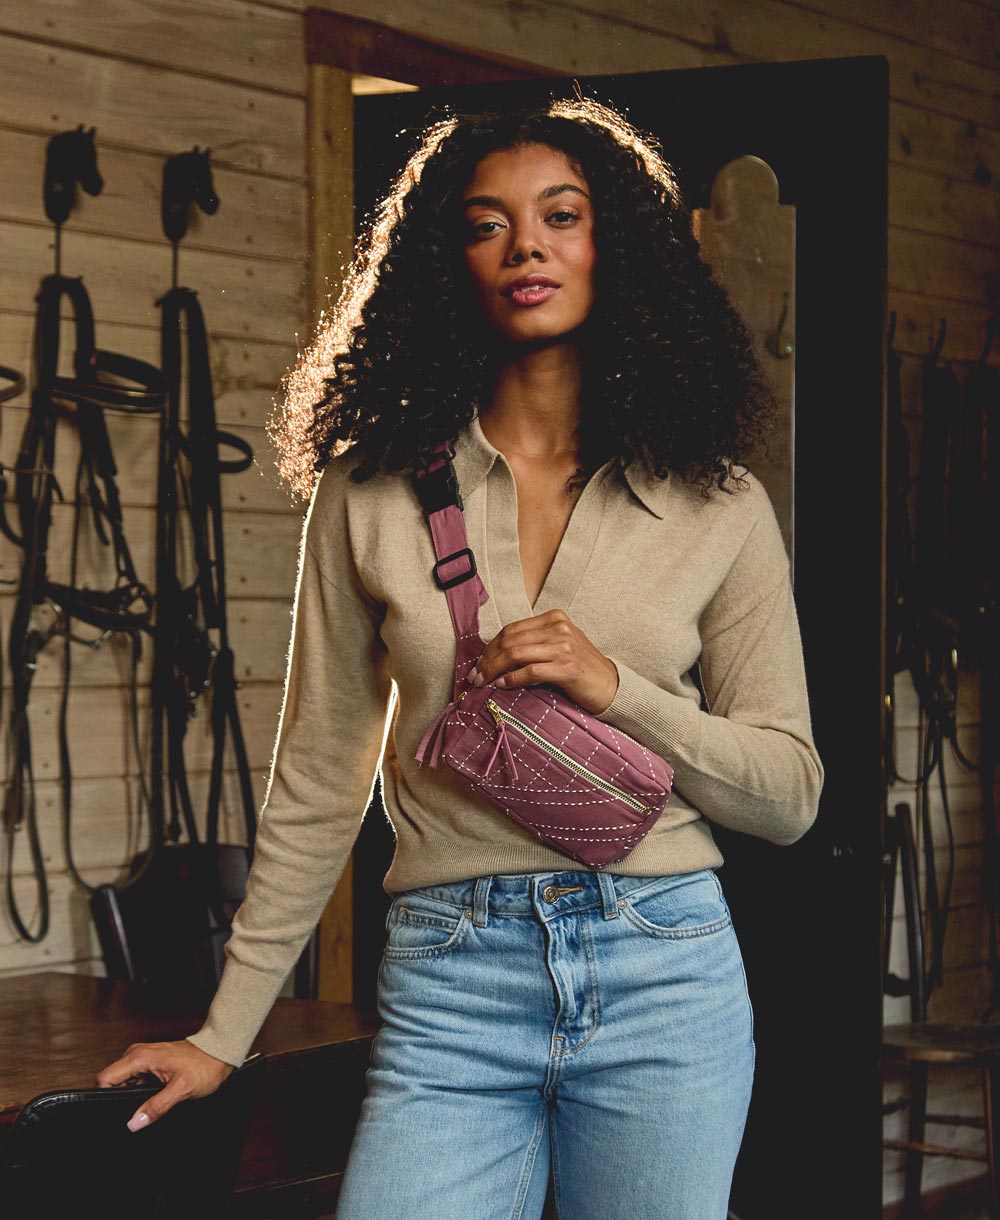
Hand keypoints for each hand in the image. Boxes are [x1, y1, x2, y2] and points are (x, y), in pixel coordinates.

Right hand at [95, 1039, 234, 1131]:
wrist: (220, 1052)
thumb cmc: (204, 1066)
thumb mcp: (181, 1090)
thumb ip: (155, 1107)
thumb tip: (133, 1123)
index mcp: (140, 1057)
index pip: (105, 1078)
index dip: (104, 1096)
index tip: (114, 1112)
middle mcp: (137, 1054)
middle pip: (111, 1080)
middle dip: (118, 1098)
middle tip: (137, 1110)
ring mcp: (143, 1058)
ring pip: (123, 1081)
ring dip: (129, 1095)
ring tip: (149, 1103)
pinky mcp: (150, 1064)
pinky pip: (134, 1080)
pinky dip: (138, 1091)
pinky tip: (152, 1098)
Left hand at [466, 608, 618, 714]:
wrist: (610, 685)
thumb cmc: (580, 668)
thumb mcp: (557, 646)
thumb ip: (532, 644)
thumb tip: (494, 655)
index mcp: (554, 618)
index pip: (511, 630)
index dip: (490, 647)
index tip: (478, 664)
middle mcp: (558, 628)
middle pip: (510, 641)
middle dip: (487, 660)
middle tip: (474, 677)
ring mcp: (564, 647)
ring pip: (516, 654)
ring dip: (494, 670)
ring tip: (483, 683)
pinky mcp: (567, 667)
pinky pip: (531, 671)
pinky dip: (512, 679)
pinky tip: (502, 685)